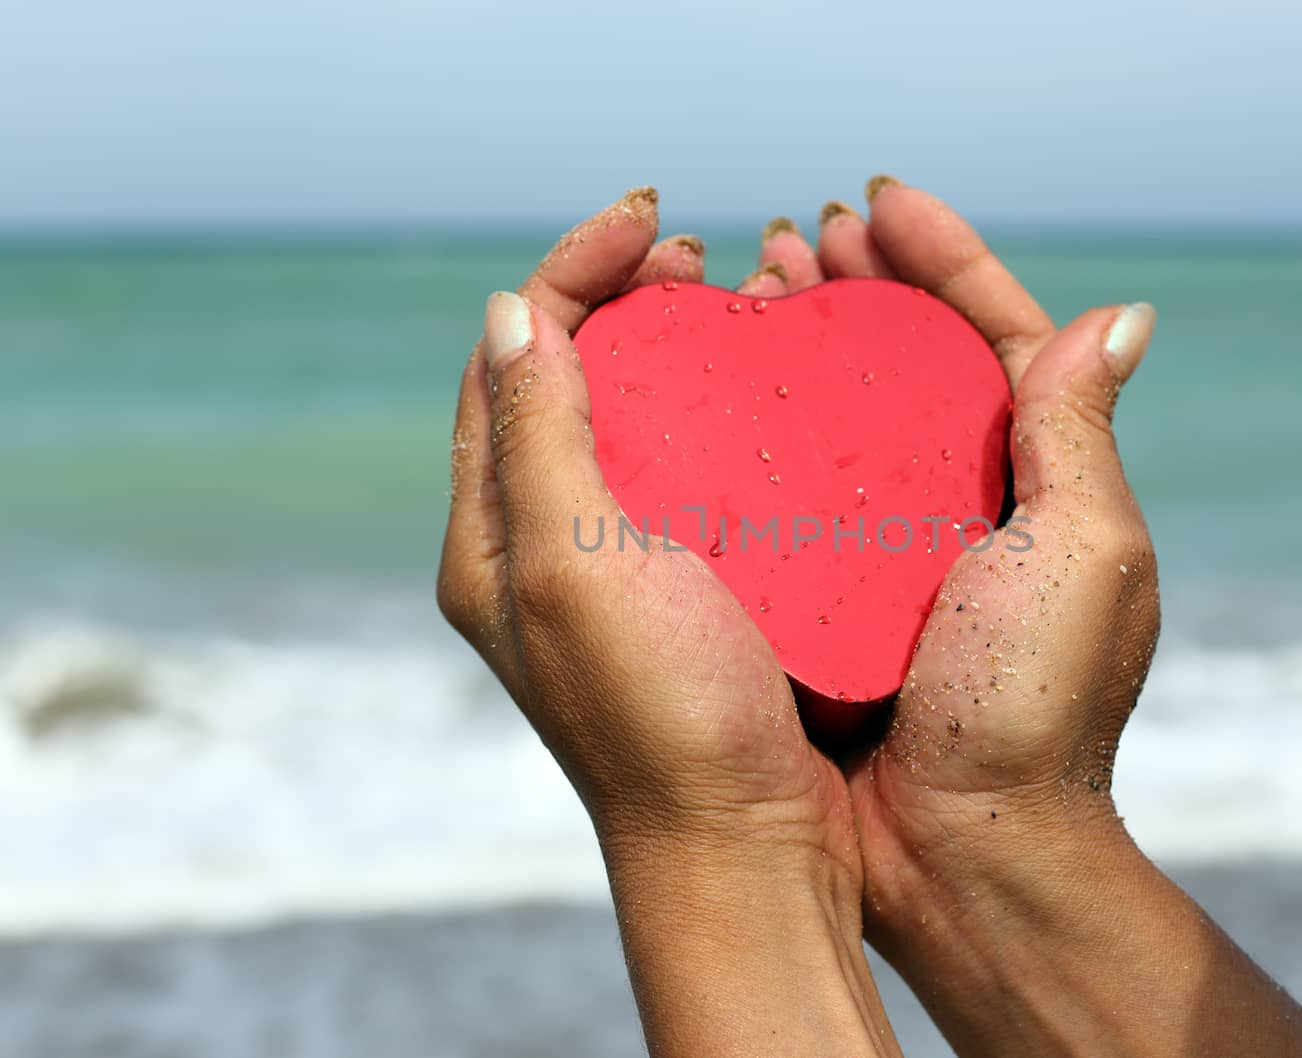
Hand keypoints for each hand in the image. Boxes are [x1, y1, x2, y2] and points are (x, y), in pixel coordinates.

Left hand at [437, 189, 898, 1056]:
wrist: (745, 851)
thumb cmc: (663, 719)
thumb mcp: (574, 565)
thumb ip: (535, 436)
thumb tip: (511, 309)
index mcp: (489, 539)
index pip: (508, 359)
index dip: (569, 270)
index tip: (651, 222)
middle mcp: (537, 551)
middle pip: (557, 382)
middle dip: (614, 297)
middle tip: (692, 259)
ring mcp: (609, 575)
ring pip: (621, 424)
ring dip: (663, 349)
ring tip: (724, 304)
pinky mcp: (679, 597)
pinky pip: (679, 477)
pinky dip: (709, 417)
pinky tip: (761, 405)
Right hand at [737, 178, 1301, 1055]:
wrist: (964, 854)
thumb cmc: (1031, 714)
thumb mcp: (1079, 559)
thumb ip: (1080, 435)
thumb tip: (1120, 315)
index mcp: (1048, 481)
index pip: (1002, 332)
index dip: (945, 256)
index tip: (881, 201)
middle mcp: (980, 503)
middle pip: (920, 361)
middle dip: (868, 286)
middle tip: (803, 236)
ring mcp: (907, 548)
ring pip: (856, 416)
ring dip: (815, 344)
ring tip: (761, 288)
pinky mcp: (847, 595)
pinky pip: (809, 492)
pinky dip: (777, 434)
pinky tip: (731, 398)